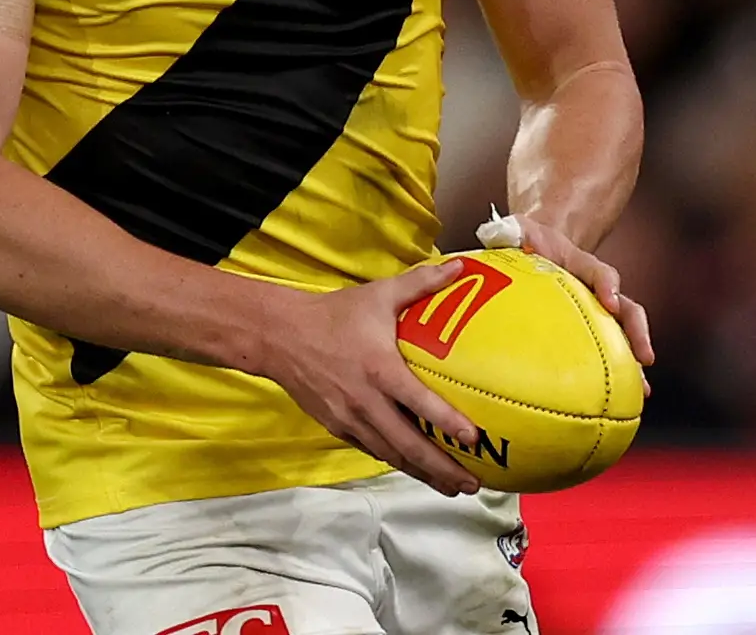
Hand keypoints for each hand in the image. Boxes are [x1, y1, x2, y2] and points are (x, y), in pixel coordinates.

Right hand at [257, 260, 484, 496]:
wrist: (281, 337)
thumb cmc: (335, 314)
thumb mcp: (378, 294)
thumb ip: (420, 283)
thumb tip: (459, 268)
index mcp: (379, 368)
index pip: (418, 401)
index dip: (446, 422)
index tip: (475, 439)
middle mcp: (366, 401)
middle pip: (408, 444)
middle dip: (442, 468)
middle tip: (473, 484)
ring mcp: (350, 419)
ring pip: (392, 455)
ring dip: (423, 474)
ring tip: (453, 487)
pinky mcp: (338, 427)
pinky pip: (373, 450)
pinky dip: (397, 462)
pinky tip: (416, 470)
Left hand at [511, 214, 655, 394]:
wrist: (537, 245)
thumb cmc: (524, 240)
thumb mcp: (516, 231)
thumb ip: (508, 232)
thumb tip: (495, 235)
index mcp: (579, 265)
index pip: (600, 272)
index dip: (607, 284)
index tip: (608, 301)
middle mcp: (596, 290)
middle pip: (627, 310)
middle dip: (637, 333)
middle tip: (644, 357)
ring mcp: (596, 311)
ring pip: (623, 336)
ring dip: (634, 362)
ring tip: (640, 391)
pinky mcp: (588, 329)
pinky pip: (605, 352)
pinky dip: (612, 376)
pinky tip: (614, 403)